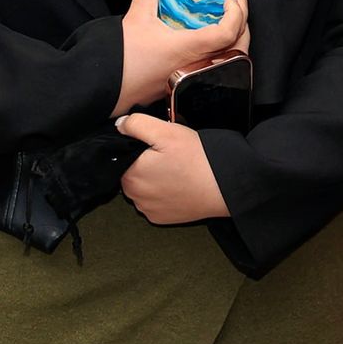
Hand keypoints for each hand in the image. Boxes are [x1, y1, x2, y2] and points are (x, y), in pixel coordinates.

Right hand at [115, 0, 249, 116]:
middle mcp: (197, 66)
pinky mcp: (190, 83)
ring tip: (227, 15)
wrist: (106, 86)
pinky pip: (218, 66)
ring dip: (236, 35)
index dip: (236, 11)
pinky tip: (213, 36)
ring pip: (232, 58)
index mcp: (189, 49)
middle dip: (242, 19)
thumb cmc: (121, 59)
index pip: (227, 32)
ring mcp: (196, 78)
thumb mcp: (136, 16)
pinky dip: (224, 49)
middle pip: (239, 45)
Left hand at [115, 112, 230, 223]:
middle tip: (168, 156)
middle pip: (131, 173)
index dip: (138, 148)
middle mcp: (136, 197)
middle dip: (144, 163)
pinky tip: (177, 184)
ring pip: (143, 188)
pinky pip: (154, 202)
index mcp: (131, 175)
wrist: (223, 188)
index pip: (123, 157)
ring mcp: (149, 210)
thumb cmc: (196, 160)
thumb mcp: (166, 131)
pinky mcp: (162, 219)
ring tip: (175, 170)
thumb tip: (119, 125)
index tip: (157, 146)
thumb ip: (137, 124)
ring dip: (152, 179)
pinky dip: (162, 193)